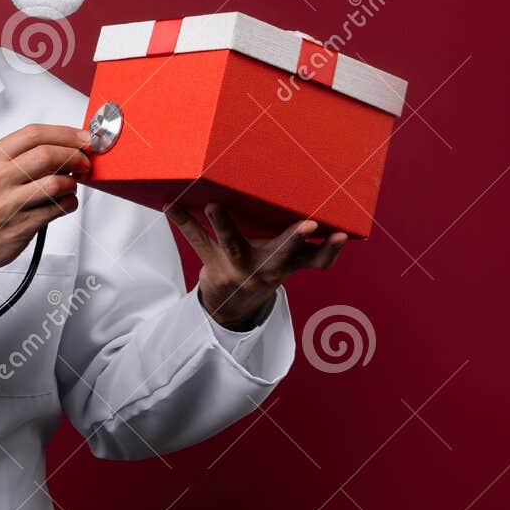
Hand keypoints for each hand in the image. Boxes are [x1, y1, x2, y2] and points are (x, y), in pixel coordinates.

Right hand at [0, 124, 91, 289]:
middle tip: (84, 160)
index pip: (33, 134)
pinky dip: (69, 202)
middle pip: (48, 155)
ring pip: (56, 182)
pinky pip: (58, 209)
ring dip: (73, 181)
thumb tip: (60, 146)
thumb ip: (17, 157)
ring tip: (72, 183)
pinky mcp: (21, 226)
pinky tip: (64, 201)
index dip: (64, 133)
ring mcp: (9, 204)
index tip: (80, 137)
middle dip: (75, 155)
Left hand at [164, 202, 348, 327]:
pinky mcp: (211, 265)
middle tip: (308, 225)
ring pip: (233, 245)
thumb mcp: (287, 262)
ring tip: (214, 205)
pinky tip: (169, 204)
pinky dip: (183, 222)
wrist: (230, 305)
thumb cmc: (264, 267)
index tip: (340, 236)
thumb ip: (305, 246)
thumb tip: (335, 211)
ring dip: (225, 225)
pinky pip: (197, 242)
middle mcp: (265, 268)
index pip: (314, 260)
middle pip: (281, 254)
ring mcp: (237, 267)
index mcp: (287, 264)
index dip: (328, 250)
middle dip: (295, 240)